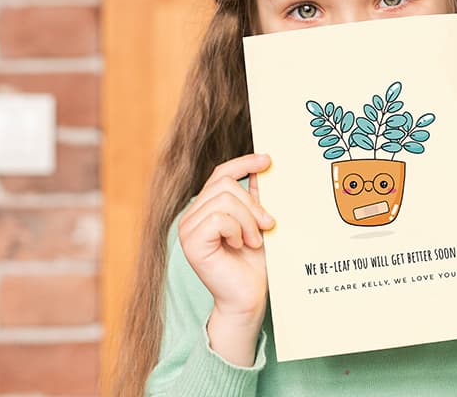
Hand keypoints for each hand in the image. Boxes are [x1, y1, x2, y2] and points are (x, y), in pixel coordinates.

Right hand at [178, 153, 274, 365]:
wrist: (248, 297)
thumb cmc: (254, 263)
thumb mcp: (259, 222)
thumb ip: (256, 196)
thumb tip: (264, 165)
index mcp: (207, 208)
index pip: (221, 173)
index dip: (244, 162)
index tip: (268, 160)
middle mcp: (192, 215)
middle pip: (225, 184)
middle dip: (253, 204)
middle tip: (267, 225)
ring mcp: (187, 228)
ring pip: (224, 200)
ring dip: (247, 220)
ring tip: (253, 240)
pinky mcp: (190, 242)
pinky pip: (218, 218)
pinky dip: (236, 230)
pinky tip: (239, 245)